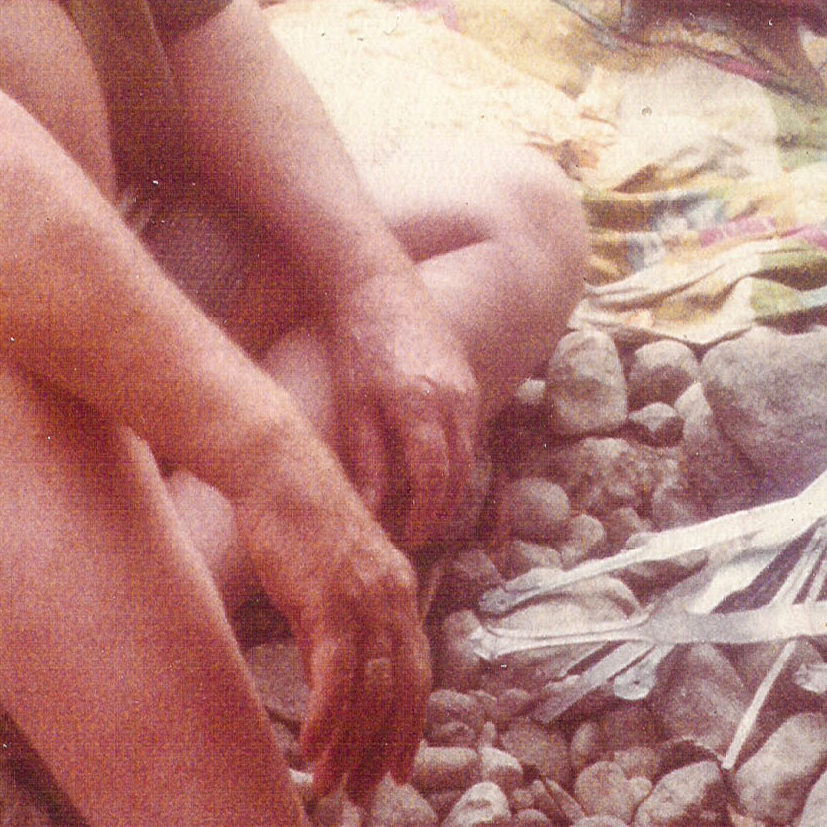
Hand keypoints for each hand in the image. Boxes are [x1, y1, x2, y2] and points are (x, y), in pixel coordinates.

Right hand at [232, 427, 430, 803]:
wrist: (278, 469)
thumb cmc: (296, 522)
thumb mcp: (327, 581)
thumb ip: (336, 629)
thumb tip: (331, 684)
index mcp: (397, 588)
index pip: (416, 671)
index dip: (409, 724)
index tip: (395, 767)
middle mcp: (392, 594)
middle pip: (403, 689)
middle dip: (384, 747)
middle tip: (365, 792)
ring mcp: (364, 596)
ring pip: (372, 690)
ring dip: (351, 746)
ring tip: (331, 785)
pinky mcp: (330, 599)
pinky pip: (337, 675)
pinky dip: (327, 718)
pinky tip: (310, 748)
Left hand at [327, 266, 480, 547]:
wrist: (382, 288)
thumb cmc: (359, 345)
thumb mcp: (355, 405)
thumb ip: (368, 460)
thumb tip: (371, 514)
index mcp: (421, 406)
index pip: (435, 479)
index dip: (425, 516)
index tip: (409, 538)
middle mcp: (454, 399)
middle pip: (460, 473)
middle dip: (443, 511)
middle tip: (418, 536)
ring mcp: (466, 387)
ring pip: (470, 454)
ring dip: (453, 489)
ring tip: (426, 513)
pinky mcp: (468, 379)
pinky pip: (471, 432)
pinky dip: (458, 460)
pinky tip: (434, 473)